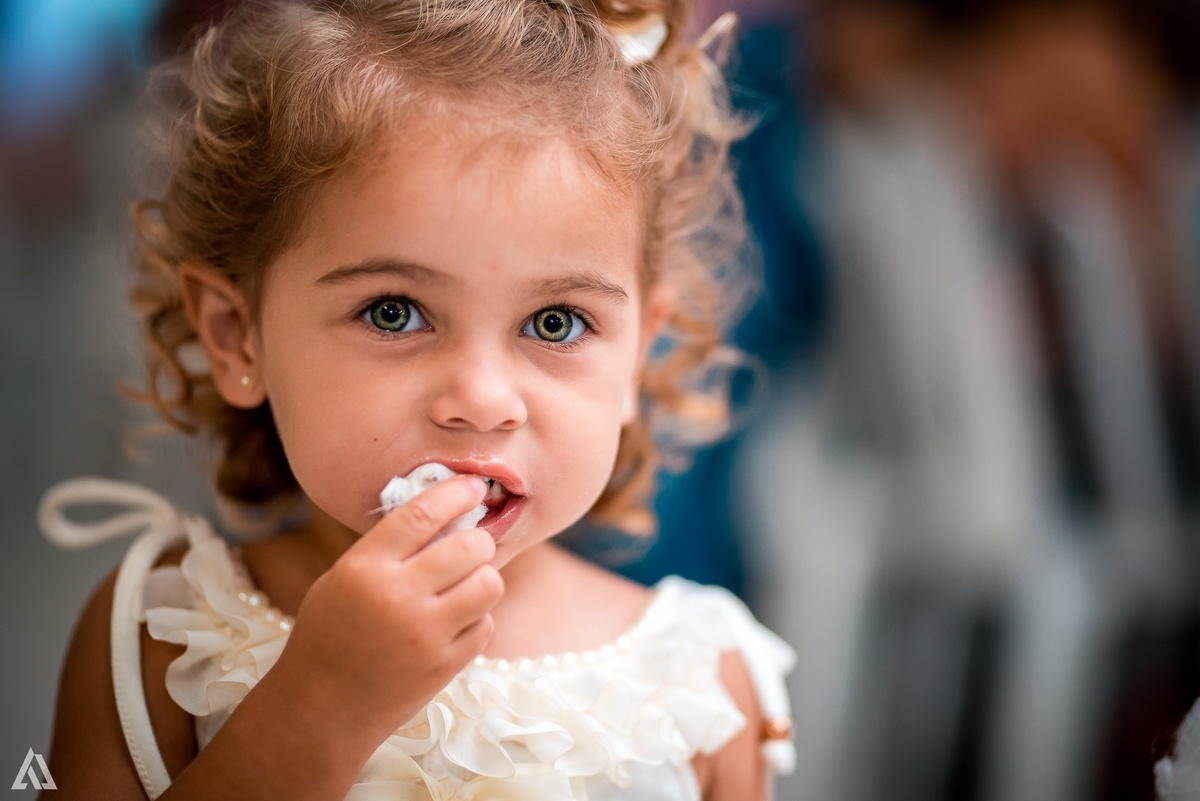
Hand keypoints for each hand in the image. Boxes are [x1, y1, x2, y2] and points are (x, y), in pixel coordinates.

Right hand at [263, 475, 503, 749]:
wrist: (320, 709)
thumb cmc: (330, 635)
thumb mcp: (342, 580)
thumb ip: (388, 549)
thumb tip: (444, 513)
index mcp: (364, 568)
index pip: (422, 515)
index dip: (456, 493)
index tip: (474, 486)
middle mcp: (397, 597)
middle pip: (469, 546)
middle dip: (478, 540)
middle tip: (472, 546)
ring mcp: (425, 634)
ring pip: (489, 584)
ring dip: (483, 579)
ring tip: (465, 586)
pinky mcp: (444, 665)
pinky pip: (485, 625)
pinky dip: (476, 620)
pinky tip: (453, 625)